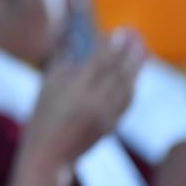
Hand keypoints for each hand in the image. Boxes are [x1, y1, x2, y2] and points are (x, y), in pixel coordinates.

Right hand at [23, 28, 145, 168]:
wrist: (49, 154)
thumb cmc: (42, 117)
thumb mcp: (46, 88)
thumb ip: (64, 65)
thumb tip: (78, 43)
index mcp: (75, 92)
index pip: (100, 63)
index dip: (112, 46)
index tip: (121, 31)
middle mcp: (94, 104)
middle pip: (119, 74)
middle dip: (131, 54)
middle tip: (139, 36)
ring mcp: (105, 117)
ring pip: (127, 89)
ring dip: (136, 68)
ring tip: (142, 51)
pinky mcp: (111, 127)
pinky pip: (126, 102)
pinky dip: (131, 86)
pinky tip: (133, 76)